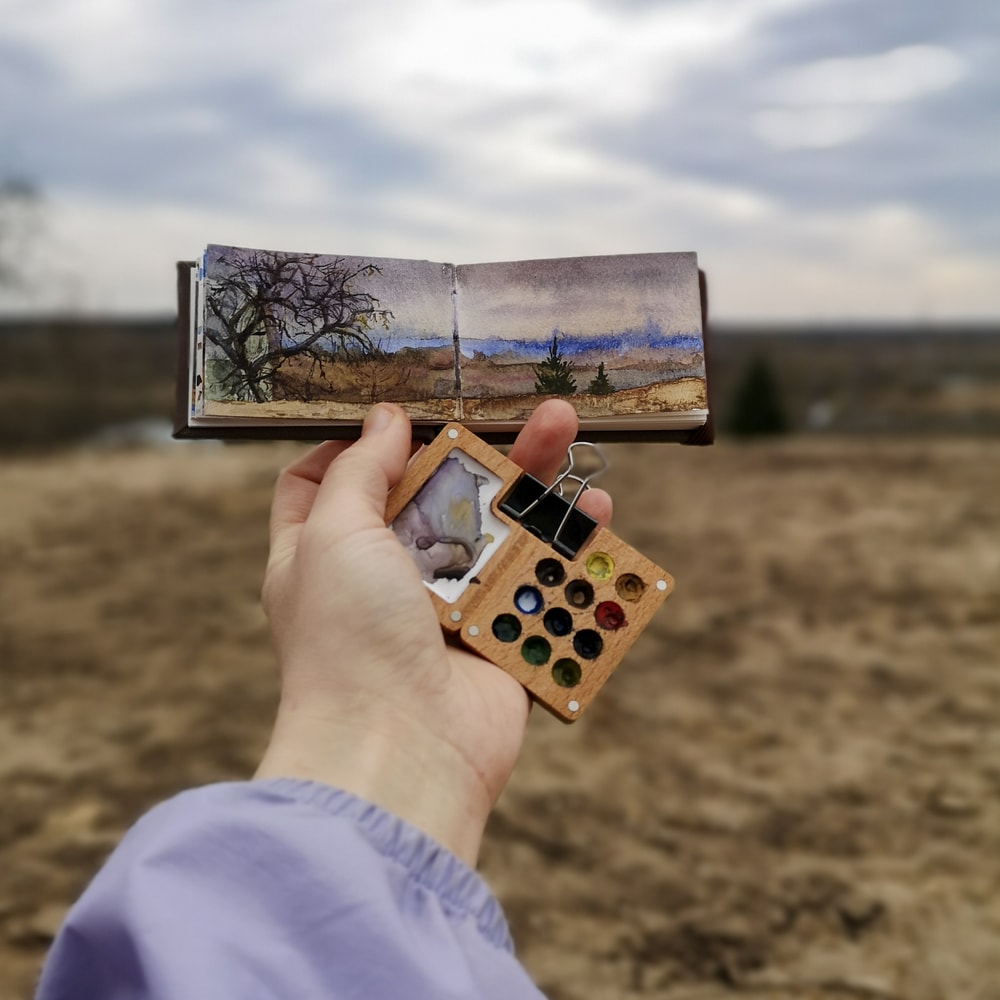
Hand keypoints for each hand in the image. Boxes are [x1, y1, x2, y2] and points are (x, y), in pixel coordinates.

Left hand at [255, 400, 611, 863]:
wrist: (400, 750)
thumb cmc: (348, 641)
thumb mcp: (331, 535)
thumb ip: (358, 471)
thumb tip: (385, 419)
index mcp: (326, 552)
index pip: (329, 484)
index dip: (360, 447)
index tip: (401, 419)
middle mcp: (384, 576)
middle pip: (434, 493)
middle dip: (479, 447)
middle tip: (523, 408)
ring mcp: (444, 605)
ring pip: (494, 529)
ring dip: (533, 483)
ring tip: (569, 430)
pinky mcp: (496, 633)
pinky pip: (535, 579)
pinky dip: (565, 548)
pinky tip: (594, 512)